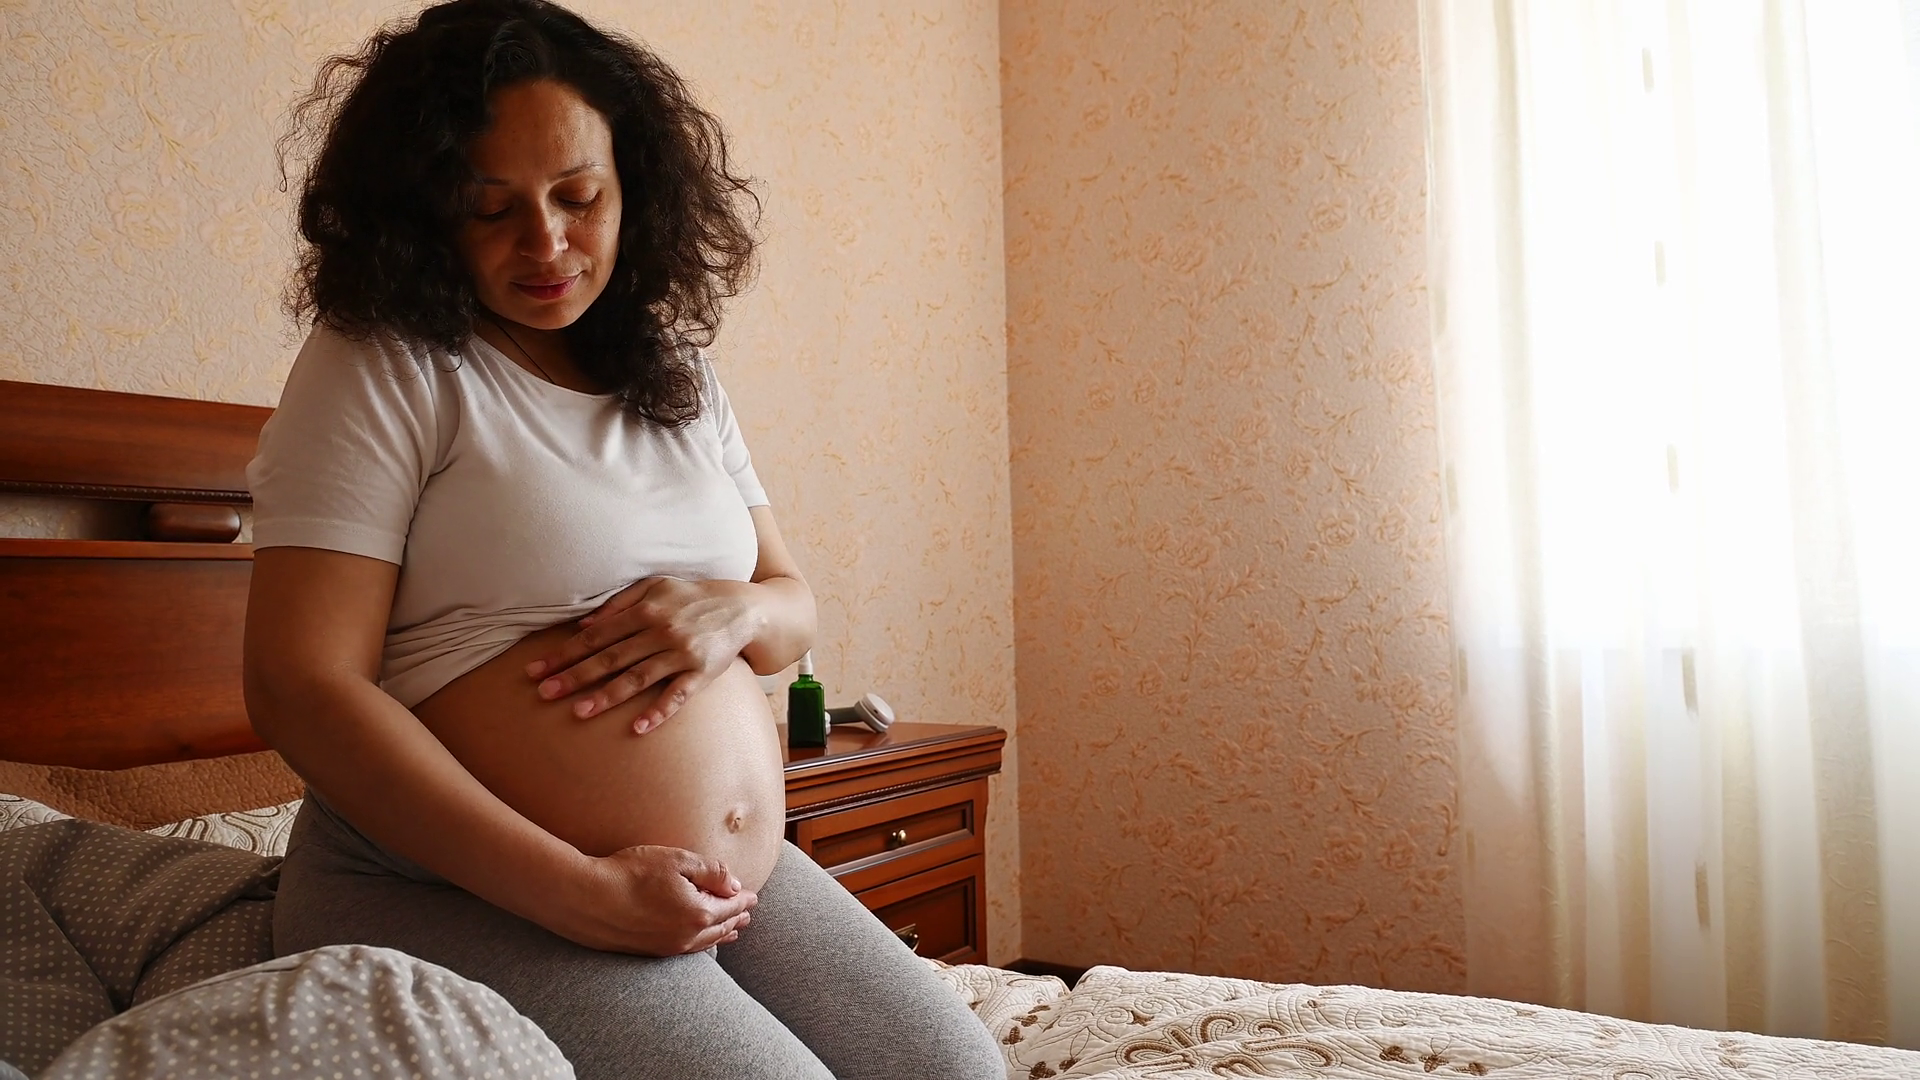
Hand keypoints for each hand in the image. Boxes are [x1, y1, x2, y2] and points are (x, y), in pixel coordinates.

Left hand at [525, 577, 757, 732]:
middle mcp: (661, 631)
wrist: (743, 607)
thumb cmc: (692, 597)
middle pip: (611, 657)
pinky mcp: (702, 673)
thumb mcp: (656, 587)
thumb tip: (584, 625)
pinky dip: (658, 712)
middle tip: (544, 693)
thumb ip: (620, 602)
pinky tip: (637, 728)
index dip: (565, 653)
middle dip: (575, 676)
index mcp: (645, 610)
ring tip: (579, 712)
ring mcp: (681, 654)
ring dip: (607, 695)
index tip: (537, 670)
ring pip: (638, 678)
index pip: (596, 636)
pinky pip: (677, 696)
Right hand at [543, 844, 756, 955]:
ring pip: (704, 942)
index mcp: (699, 912)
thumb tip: (735, 884)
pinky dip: (701, 944)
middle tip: (747, 913)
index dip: (743, 899)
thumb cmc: (630, 873)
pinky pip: (686, 950)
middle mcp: (687, 936)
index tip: (753, 896)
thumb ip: (711, 872)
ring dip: (721, 934)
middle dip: (736, 919)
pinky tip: (697, 942)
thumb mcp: (677, 861)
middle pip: (721, 927)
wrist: (586, 899)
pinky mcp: (649, 951)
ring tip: (732, 931)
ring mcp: (668, 947)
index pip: (731, 906)